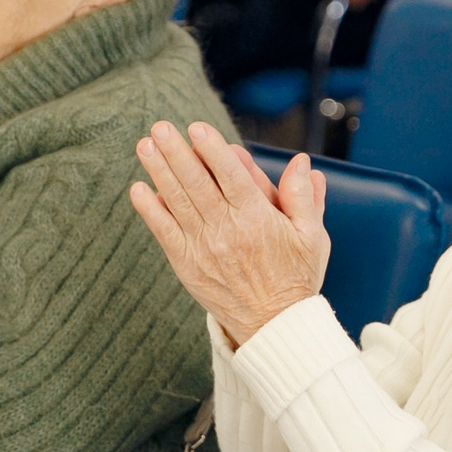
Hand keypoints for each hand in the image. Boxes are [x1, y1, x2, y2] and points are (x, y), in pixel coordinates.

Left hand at [129, 121, 330, 346]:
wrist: (274, 324)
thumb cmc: (296, 276)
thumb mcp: (312, 236)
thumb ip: (304, 197)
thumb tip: (303, 163)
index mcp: (258, 219)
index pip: (231, 176)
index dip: (212, 150)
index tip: (196, 128)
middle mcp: (227, 230)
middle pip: (197, 183)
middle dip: (177, 152)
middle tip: (160, 127)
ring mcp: (204, 248)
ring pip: (178, 202)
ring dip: (159, 171)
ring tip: (146, 145)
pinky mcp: (187, 265)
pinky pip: (165, 232)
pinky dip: (150, 210)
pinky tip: (139, 188)